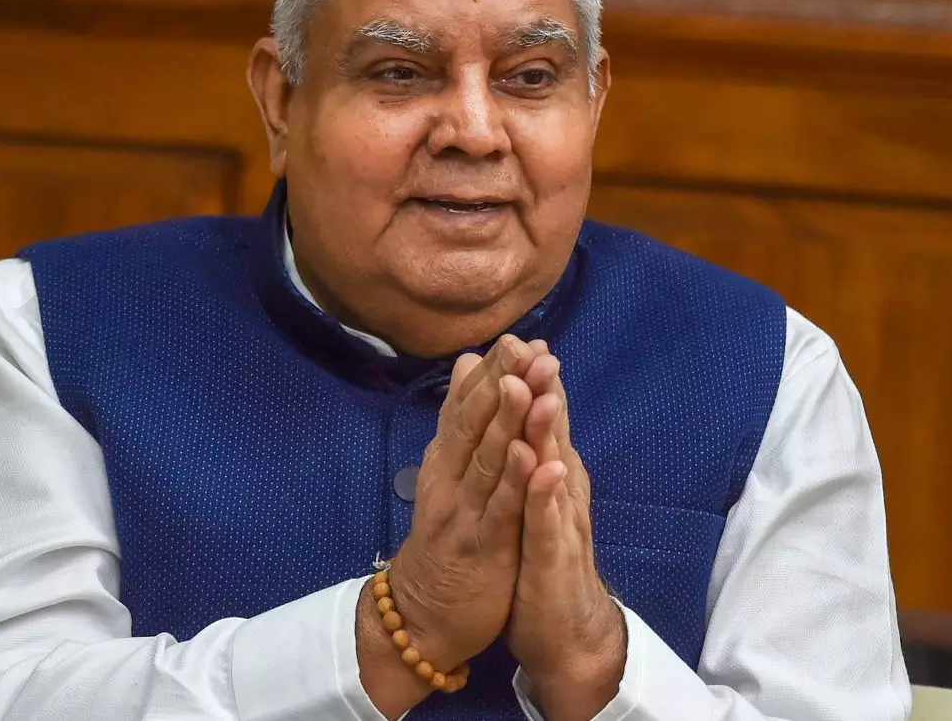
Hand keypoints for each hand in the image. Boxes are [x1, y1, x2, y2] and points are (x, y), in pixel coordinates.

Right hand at [357, 335, 540, 715]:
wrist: (422, 614)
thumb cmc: (444, 538)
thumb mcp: (447, 473)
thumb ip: (458, 419)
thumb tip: (469, 361)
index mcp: (446, 461)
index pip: (468, 406)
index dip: (494, 372)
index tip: (520, 336)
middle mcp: (451, 480)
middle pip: (476, 424)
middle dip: (504, 384)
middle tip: (528, 347)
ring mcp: (464, 512)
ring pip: (488, 461)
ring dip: (509, 422)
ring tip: (528, 385)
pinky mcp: (481, 546)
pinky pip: (499, 511)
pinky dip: (514, 482)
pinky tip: (529, 455)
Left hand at [506, 344, 626, 720]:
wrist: (567, 631)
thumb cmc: (544, 559)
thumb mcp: (530, 499)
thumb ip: (526, 452)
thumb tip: (519, 408)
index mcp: (551, 474)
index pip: (540, 419)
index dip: (530, 379)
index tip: (519, 337)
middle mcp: (561, 491)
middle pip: (552, 432)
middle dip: (544, 390)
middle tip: (537, 346)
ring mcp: (561, 523)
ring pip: (555, 469)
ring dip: (548, 432)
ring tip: (542, 392)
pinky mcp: (554, 558)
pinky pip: (548, 523)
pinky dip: (547, 495)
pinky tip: (548, 469)